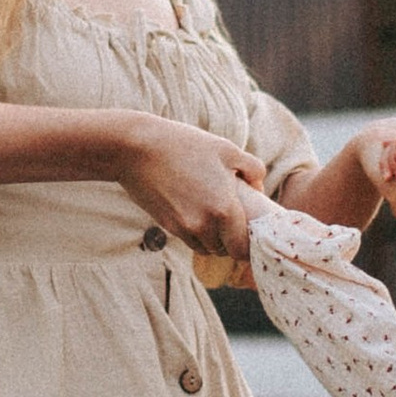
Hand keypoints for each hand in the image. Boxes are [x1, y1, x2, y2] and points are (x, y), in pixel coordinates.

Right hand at [118, 117, 267, 258]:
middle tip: (234, 221)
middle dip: (230, 240)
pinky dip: (195, 232)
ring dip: (212, 238)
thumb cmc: (184, 145)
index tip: (250, 233)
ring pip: (205, 247)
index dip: (248, 245)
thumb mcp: (226, 149)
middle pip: (224, 251)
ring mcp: (183, 228)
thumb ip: (252, 169)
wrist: (136, 149)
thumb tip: (259, 187)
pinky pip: (188, 239)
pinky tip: (195, 211)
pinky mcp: (166, 226)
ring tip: (214, 216)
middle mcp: (204, 226)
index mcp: (225, 210)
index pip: (242, 249)